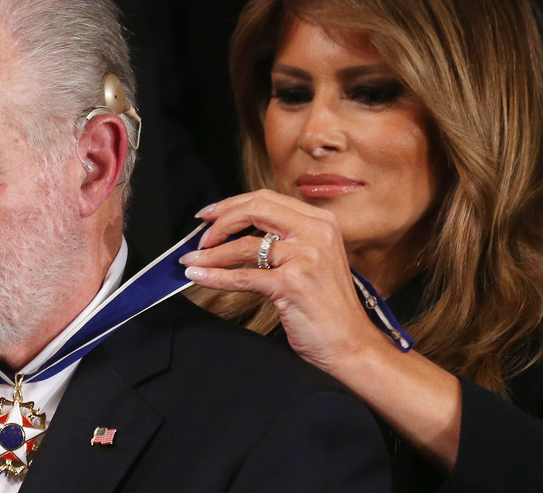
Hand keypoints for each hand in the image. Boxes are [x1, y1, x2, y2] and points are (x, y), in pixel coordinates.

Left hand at [179, 189, 389, 374]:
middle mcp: (316, 232)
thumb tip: (238, 232)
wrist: (351, 344)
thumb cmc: (328, 306)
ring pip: (244, 246)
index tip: (209, 214)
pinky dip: (215, 277)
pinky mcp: (292, 284)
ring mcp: (305, 257)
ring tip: (190, 262)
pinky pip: (243, 276)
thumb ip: (286, 240)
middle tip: (199, 237)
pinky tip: (199, 277)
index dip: (232, 204)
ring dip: (210, 254)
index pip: (267, 199)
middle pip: (255, 210)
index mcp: (321, 222)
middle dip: (219, 222)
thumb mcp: (314, 260)